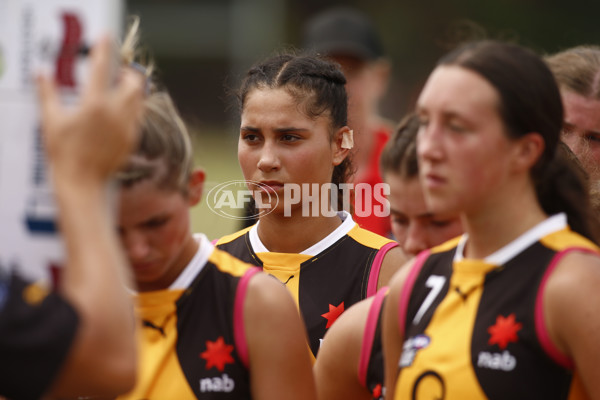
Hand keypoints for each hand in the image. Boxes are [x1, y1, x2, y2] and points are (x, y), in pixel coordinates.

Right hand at [36, 36, 144, 185]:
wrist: (83, 182)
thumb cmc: (65, 153)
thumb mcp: (52, 121)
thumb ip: (48, 94)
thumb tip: (42, 74)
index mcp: (95, 105)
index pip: (102, 68)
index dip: (104, 50)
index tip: (106, 38)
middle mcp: (116, 113)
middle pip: (134, 82)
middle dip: (128, 73)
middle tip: (117, 73)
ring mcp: (128, 127)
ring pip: (140, 99)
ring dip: (133, 90)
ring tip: (120, 91)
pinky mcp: (133, 139)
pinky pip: (139, 117)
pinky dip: (134, 109)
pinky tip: (122, 113)